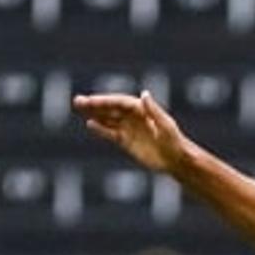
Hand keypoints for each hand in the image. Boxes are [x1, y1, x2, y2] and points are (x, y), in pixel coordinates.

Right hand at [73, 91, 190, 172]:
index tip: (91, 101)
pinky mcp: (128, 142)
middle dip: (94, 105)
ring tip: (79, 108)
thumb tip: (144, 94)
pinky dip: (101, 129)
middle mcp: (134, 117)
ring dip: (94, 114)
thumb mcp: (165, 126)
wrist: (177, 160)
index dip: (105, 101)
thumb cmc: (175, 142)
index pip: (119, 102)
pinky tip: (90, 124)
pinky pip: (111, 133)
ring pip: (108, 118)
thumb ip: (153, 110)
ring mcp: (130, 129)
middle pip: (111, 108)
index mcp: (142, 110)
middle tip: (77, 101)